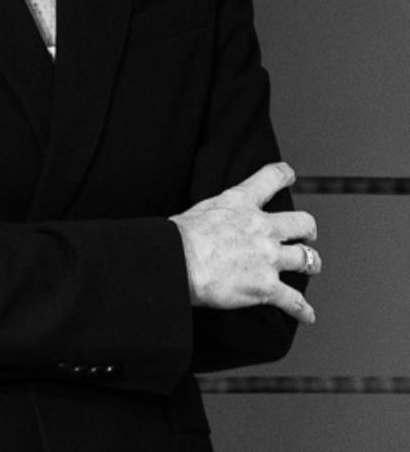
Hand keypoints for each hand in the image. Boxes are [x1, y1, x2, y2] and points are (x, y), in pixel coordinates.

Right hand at [170, 162, 319, 324]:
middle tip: (307, 235)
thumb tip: (210, 224)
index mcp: (241, 202)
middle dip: (308, 230)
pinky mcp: (266, 287)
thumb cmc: (179, 236)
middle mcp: (262, 227)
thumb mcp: (201, 209)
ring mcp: (268, 258)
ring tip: (310, 268)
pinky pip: (294, 302)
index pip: (270, 178)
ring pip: (306, 259)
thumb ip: (217, 213)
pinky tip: (308, 315)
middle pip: (302, 223)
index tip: (289, 175)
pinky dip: (303, 311)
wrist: (180, 261)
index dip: (284, 175)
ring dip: (310, 264)